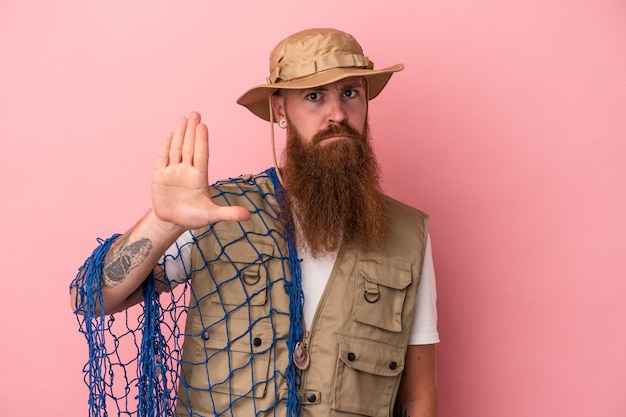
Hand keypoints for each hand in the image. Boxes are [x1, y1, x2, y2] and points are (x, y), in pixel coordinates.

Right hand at [151, 111, 249, 229]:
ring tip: (183, 119)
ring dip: (180, 134)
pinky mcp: (160, 176)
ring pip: (176, 149)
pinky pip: (163, 158)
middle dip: (191, 131)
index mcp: (200, 178)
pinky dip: (165, 146)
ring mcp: (173, 172)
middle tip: (195, 113)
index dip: (202, 141)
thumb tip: (247, 216)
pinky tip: (170, 134)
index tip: (203, 126)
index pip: (202, 155)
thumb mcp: (211, 216)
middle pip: (189, 147)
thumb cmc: (194, 217)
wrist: (172, 222)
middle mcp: (187, 171)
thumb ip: (228, 214)